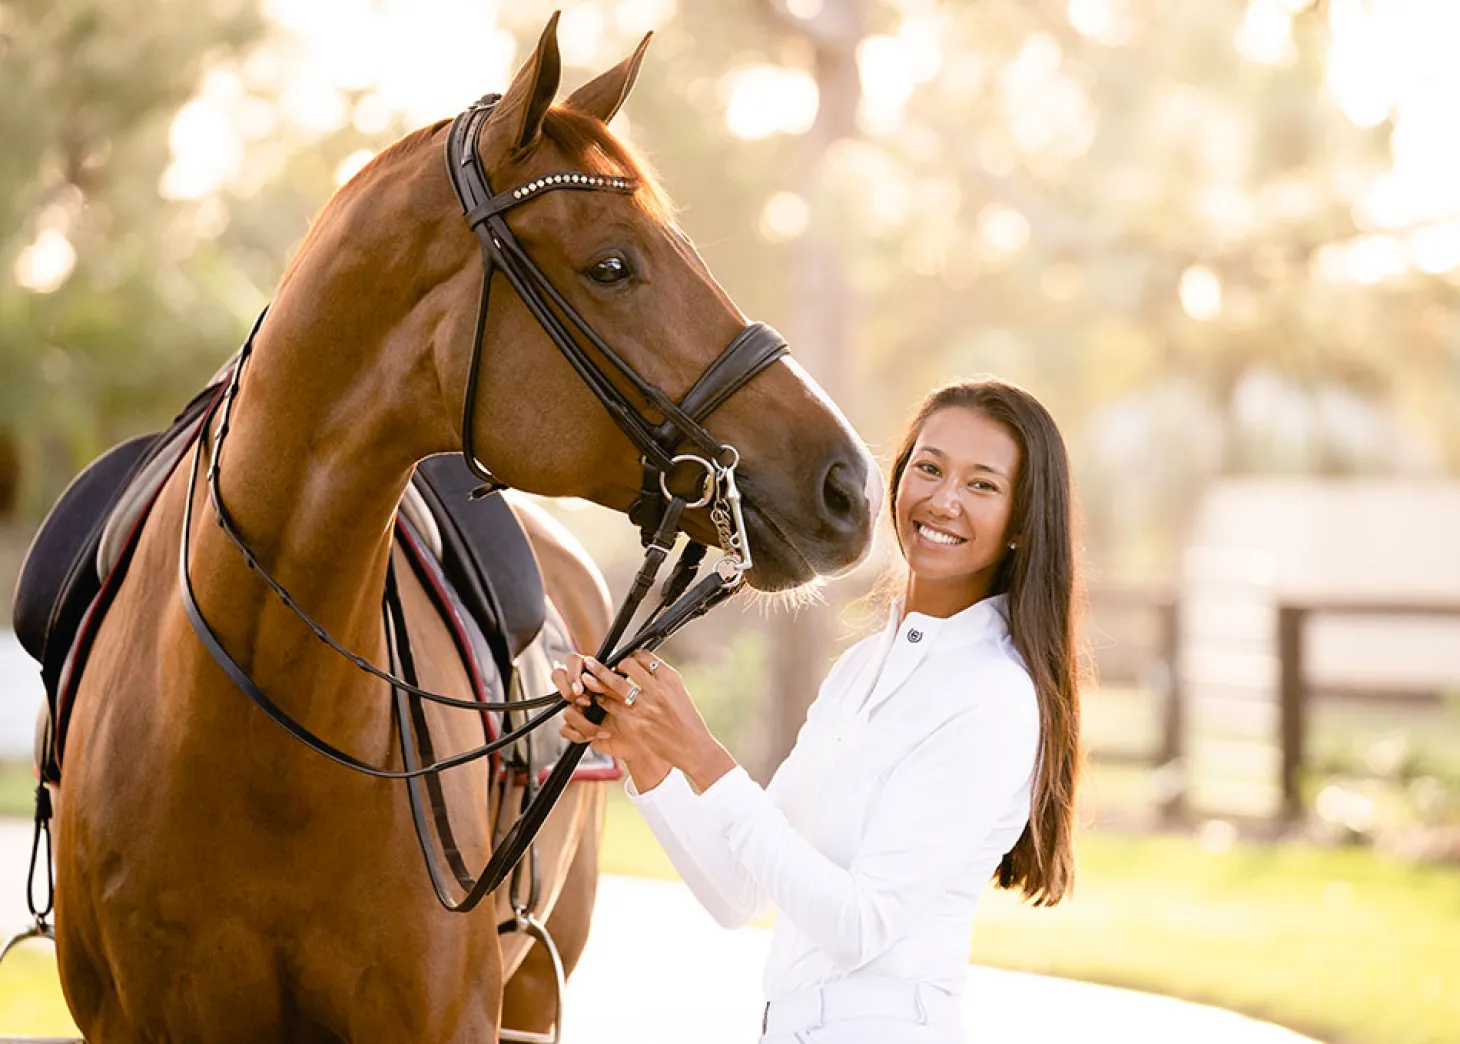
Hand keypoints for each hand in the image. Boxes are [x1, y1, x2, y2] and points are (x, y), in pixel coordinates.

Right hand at [552, 654, 648, 762]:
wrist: (640, 734)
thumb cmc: (634, 707)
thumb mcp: (625, 692)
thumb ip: (609, 684)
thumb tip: (591, 679)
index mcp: (592, 675)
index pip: (572, 661)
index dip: (574, 672)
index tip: (582, 685)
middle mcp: (581, 689)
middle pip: (558, 677)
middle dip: (570, 692)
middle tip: (587, 702)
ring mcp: (577, 707)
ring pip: (565, 709)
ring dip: (580, 720)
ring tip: (597, 726)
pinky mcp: (575, 726)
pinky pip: (564, 729)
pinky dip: (579, 734)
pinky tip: (595, 735)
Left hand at [577, 651, 736, 792]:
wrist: (692, 746)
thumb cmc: (686, 719)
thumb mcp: (679, 692)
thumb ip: (661, 679)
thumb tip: (641, 664)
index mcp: (670, 679)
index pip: (645, 657)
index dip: (631, 656)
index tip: (624, 659)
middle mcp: (659, 690)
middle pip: (628, 667)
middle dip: (612, 664)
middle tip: (600, 664)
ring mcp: (647, 708)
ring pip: (616, 685)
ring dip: (600, 679)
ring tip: (588, 677)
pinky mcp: (637, 724)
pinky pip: (614, 708)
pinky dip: (604, 701)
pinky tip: (598, 699)